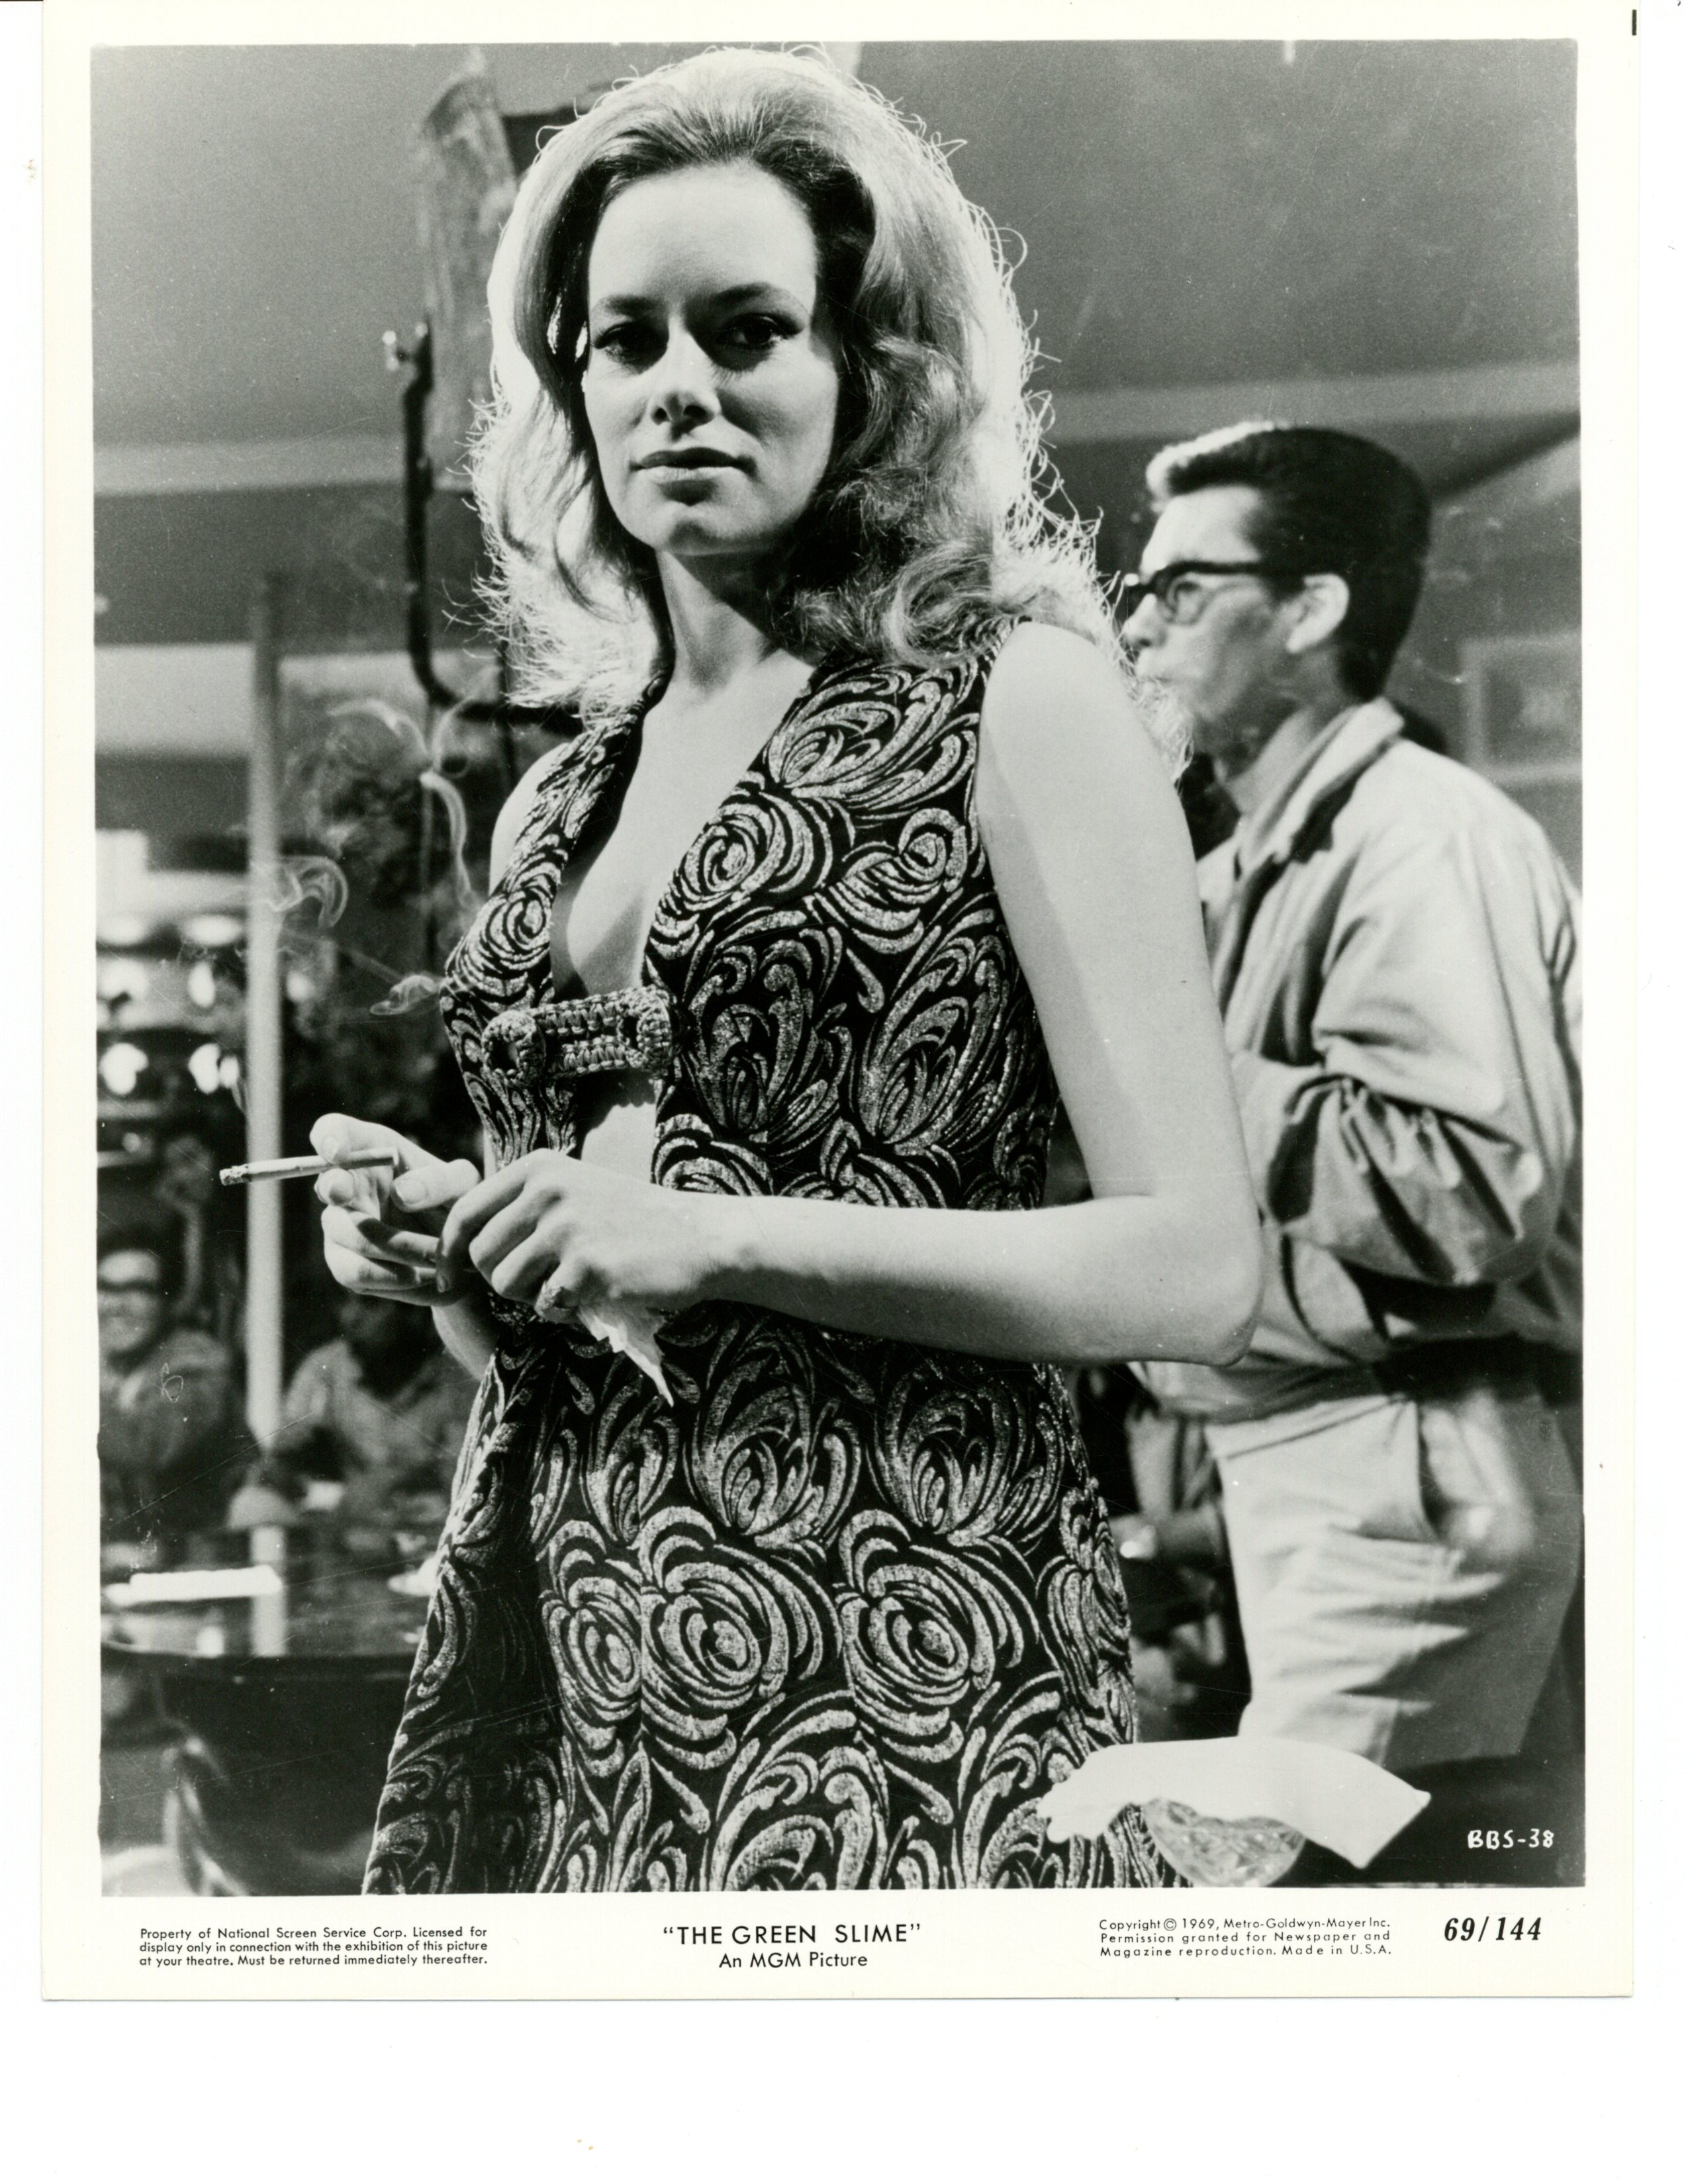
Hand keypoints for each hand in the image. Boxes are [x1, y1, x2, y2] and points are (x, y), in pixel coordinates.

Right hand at [311, 1113, 480, 1305]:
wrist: (460, 1253)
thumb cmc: (458, 1203)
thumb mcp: (463, 1186)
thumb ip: (439, 1181)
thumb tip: (401, 1194)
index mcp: (372, 1151)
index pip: (334, 1131)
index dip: (329, 1138)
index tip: (338, 1152)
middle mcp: (348, 1186)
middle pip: (329, 1187)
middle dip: (343, 1195)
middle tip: (364, 1198)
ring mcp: (341, 1225)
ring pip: (345, 1237)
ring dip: (392, 1248)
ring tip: (436, 1256)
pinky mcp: (346, 1263)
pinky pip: (355, 1274)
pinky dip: (392, 1277)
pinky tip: (422, 1276)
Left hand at [436, 1152, 724, 1317]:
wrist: (698, 1237)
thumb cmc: (631, 1220)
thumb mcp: (574, 1189)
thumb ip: (523, 1203)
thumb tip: (456, 1240)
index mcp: (539, 1167)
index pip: (465, 1211)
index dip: (447, 1250)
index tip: (450, 1276)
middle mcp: (548, 1190)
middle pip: (480, 1253)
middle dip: (500, 1279)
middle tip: (536, 1283)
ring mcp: (568, 1227)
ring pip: (505, 1283)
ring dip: (530, 1297)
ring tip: (566, 1287)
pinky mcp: (588, 1265)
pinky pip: (544, 1304)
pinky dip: (563, 1311)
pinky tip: (591, 1296)